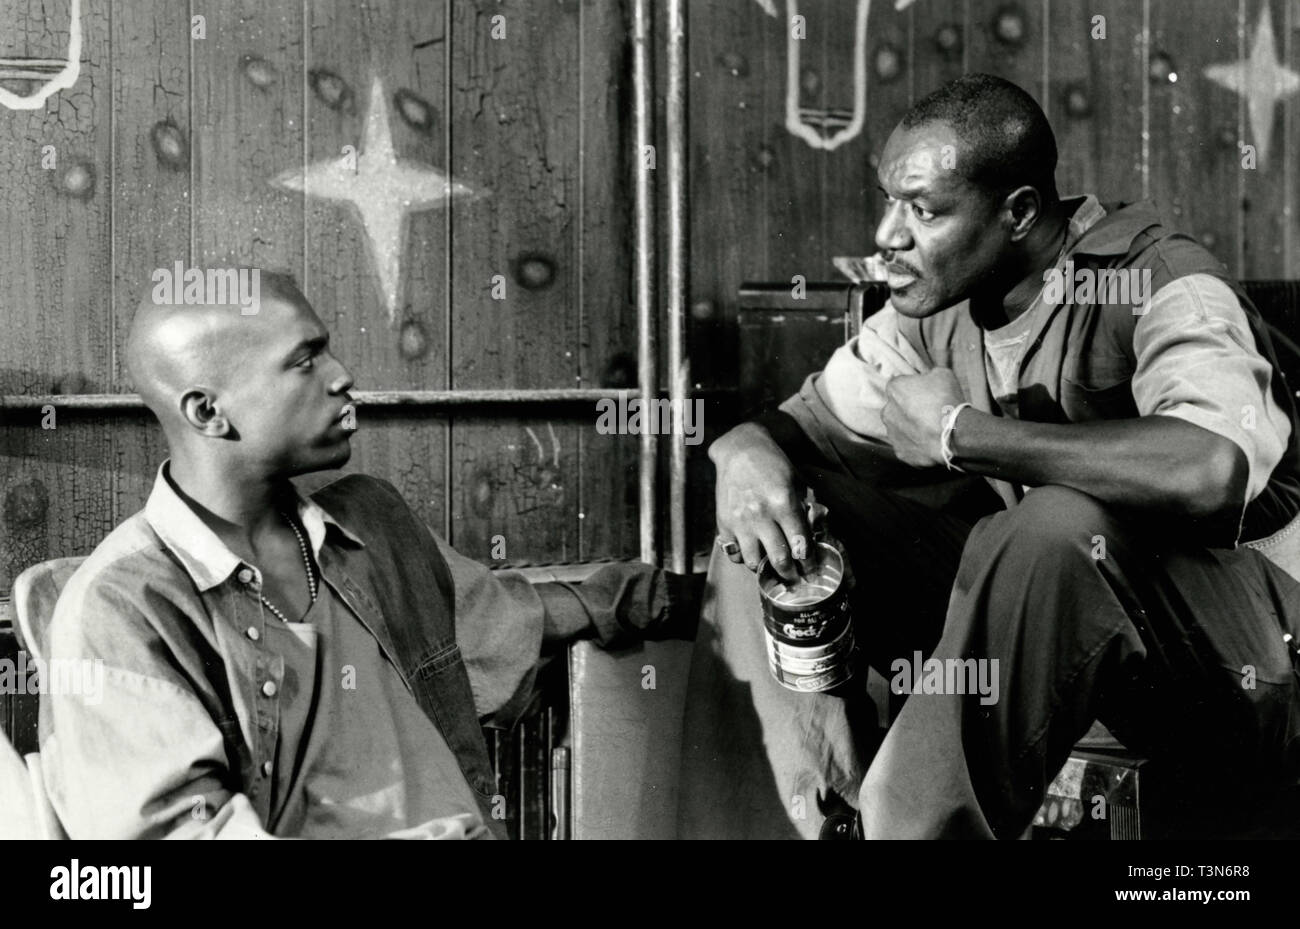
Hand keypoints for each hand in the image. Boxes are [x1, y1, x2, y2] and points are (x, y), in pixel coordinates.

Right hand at [709, 423, 815, 581]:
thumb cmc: (773, 463)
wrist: (739, 449)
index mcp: (784, 503)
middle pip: (779, 559)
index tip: (811, 569)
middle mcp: (761, 515)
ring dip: (765, 569)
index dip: (809, 562)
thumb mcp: (797, 480)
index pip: (801, 544)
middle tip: (795, 579)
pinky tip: (752, 553)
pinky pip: (734, 553)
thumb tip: (816, 533)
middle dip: (791, 574)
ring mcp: (740, 521)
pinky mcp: (724, 523)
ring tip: (772, 568)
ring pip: (754, 562)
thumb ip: (806, 508)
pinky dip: (744, 558)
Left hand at [882, 368, 964, 467]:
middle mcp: (887, 411)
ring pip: (900, 429)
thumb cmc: (947, 400)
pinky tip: (931, 442)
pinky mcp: (901, 452)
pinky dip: (917, 445)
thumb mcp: (942, 374)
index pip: (900, 385)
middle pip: (897, 408)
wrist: (954, 433)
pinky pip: (908, 446)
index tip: (926, 394)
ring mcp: (893, 434)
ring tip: (932, 429)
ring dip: (912, 428)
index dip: (914, 388)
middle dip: (909, 409)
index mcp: (894, 389)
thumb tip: (927, 378)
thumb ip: (928, 375)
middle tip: (930, 412)